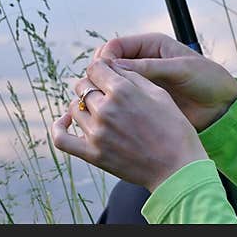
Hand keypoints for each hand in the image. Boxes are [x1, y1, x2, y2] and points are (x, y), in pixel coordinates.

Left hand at [51, 59, 206, 191]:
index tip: (108, 74)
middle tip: (106, 94)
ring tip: (99, 111)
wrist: (177, 168)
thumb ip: (133, 77)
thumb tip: (113, 67)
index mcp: (123, 91)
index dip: (101, 68)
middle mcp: (105, 110)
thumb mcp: (159, 94)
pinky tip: (67, 121)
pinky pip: (61, 138)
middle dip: (93, 85)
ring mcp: (96, 133)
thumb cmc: (174, 129)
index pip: (95, 67)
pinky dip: (59, 127)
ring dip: (84, 106)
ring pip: (75, 108)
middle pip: (83, 86)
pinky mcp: (92, 154)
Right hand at [95, 33, 236, 131]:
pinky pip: (122, 100)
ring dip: (104, 91)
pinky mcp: (144, 100)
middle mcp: (143, 62)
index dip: (105, 58)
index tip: (100, 72)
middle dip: (100, 75)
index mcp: (151, 46)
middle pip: (109, 65)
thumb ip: (149, 67)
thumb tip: (114, 66)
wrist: (223, 106)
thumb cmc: (208, 80)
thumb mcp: (180, 69)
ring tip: (100, 102)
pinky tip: (110, 113)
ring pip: (112, 84)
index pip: (116, 46)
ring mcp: (142, 82)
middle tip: (96, 89)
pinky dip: (113, 105)